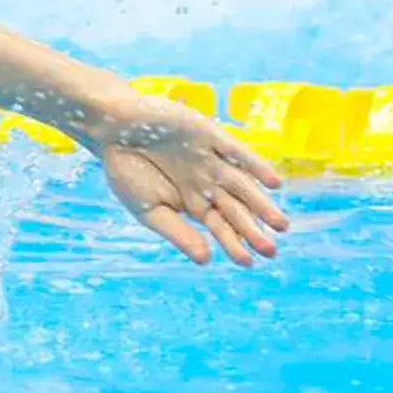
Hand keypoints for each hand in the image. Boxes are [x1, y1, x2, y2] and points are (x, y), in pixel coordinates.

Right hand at [93, 93, 287, 265]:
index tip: (249, 263)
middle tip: (272, 251)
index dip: (234, 244)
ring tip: (280, 225)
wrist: (112, 129)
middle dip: (254, 230)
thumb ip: (179, 233)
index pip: (220, 226)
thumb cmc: (125, 170)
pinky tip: (272, 183)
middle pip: (237, 209)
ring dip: (261, 204)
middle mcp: (206, 182)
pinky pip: (237, 153)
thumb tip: (206, 260)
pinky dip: (255, 166)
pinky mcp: (209, 136)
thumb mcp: (148, 210)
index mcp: (192, 202)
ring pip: (242, 185)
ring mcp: (209, 159)